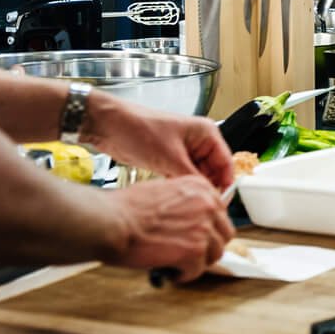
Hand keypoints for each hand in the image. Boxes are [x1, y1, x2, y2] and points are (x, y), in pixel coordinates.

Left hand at [79, 95, 233, 192]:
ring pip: (197, 175)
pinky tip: (175, 196)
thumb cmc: (138, 130)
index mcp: (206, 133)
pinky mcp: (169, 158)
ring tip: (186, 203)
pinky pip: (182, 176)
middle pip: (213, 171)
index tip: (219, 205)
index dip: (224, 184)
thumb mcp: (168, 157)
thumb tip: (205, 198)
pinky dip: (179, 185)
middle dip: (207, 188)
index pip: (226, 163)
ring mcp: (184, 150)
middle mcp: (198, 141)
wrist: (108, 125)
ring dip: (191, 188)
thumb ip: (191, 178)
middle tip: (200, 208)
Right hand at [106, 177, 232, 280]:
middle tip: (191, 254)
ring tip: (178, 264)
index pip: (220, 212)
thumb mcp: (162, 191)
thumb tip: (188, 220)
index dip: (208, 228)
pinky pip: (197, 271)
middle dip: (208, 246)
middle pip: (224, 234)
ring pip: (215, 254)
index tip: (199, 236)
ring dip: (197, 262)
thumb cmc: (125, 209)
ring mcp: (204, 228)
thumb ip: (183, 203)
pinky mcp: (195, 251)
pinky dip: (184, 275)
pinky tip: (169, 271)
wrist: (110, 221)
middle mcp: (207, 205)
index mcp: (200, 187)